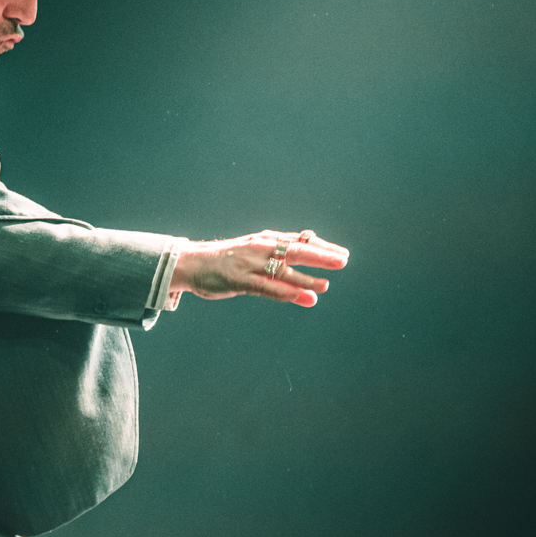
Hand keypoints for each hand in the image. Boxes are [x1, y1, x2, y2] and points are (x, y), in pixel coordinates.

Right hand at [172, 229, 348, 307]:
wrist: (192, 262)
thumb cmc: (229, 260)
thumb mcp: (257, 255)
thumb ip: (283, 264)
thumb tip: (313, 281)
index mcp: (266, 240)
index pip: (300, 241)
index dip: (322, 247)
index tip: (342, 254)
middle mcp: (260, 248)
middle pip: (295, 251)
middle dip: (320, 256)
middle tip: (343, 260)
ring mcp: (249, 263)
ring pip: (281, 270)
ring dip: (304, 278)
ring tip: (324, 285)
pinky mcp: (238, 279)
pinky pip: (264, 286)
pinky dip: (283, 291)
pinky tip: (299, 296)